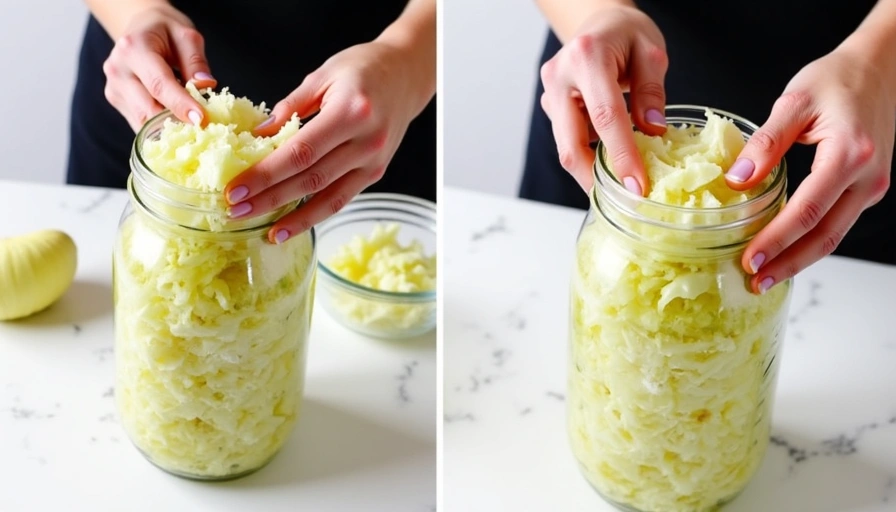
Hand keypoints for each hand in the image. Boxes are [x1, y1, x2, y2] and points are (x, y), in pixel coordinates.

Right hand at [102, 4, 215, 129]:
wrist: (140, 27)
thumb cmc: (165, 31)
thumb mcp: (187, 37)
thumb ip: (196, 62)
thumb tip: (206, 85)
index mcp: (133, 49)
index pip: (159, 84)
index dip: (180, 104)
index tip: (200, 119)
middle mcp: (118, 69)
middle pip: (147, 108)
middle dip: (176, 122)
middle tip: (203, 129)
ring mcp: (114, 87)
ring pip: (142, 121)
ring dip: (168, 129)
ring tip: (192, 127)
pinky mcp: (116, 100)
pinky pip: (139, 122)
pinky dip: (159, 128)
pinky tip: (177, 124)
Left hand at [224, 41, 429, 243]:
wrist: (406, 75)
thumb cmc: (364, 68)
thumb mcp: (322, 76)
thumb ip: (289, 107)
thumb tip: (257, 135)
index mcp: (350, 112)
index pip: (300, 152)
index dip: (266, 174)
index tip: (236, 188)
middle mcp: (366, 141)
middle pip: (310, 179)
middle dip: (270, 199)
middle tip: (236, 211)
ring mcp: (373, 161)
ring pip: (328, 199)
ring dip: (294, 219)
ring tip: (265, 232)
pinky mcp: (375, 173)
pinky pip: (341, 199)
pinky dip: (316, 215)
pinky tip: (292, 224)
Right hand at [539, 4, 667, 194]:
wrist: (597, 21)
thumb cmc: (625, 33)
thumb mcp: (651, 51)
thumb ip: (652, 91)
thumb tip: (653, 133)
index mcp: (586, 57)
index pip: (605, 116)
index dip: (621, 155)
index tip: (637, 185)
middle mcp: (559, 77)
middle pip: (570, 143)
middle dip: (594, 178)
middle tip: (622, 201)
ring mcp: (550, 94)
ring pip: (566, 146)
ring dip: (591, 171)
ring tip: (620, 187)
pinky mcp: (551, 107)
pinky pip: (569, 140)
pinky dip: (589, 156)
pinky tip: (610, 165)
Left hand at [726, 50, 894, 292]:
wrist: (882, 66)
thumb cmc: (838, 78)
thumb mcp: (795, 100)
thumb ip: (765, 143)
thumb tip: (736, 181)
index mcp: (848, 154)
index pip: (807, 210)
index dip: (777, 240)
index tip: (750, 260)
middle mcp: (868, 177)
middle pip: (826, 235)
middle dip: (789, 264)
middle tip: (755, 284)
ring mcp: (872, 185)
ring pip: (835, 235)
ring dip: (800, 259)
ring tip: (766, 277)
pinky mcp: (867, 187)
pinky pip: (838, 222)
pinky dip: (811, 241)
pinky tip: (786, 251)